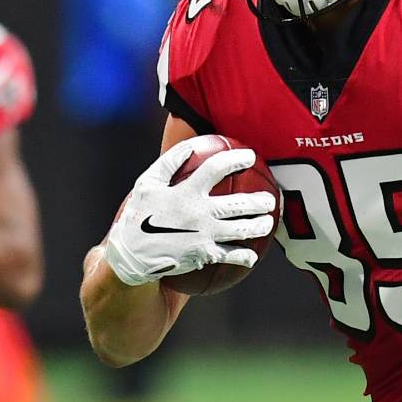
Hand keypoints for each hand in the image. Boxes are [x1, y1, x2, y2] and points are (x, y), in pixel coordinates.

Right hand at [100, 136, 276, 286]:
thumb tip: (192, 145)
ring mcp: (204, 236)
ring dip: (260, 226)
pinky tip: (252, 256)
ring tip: (268, 222)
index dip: (235, 159)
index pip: (216, 169)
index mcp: (185, 192)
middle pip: (238, 204)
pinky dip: (245, 256)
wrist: (131, 256)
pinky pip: (231, 256)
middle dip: (259, 201)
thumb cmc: (139, 215)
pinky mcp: (204, 255)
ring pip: (241, 230)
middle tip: (270, 198)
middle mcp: (198, 213)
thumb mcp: (147, 184)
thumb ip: (169, 163)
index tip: (250, 155)